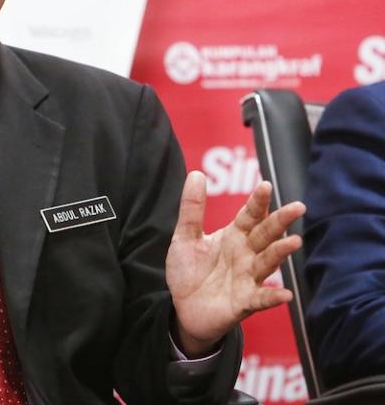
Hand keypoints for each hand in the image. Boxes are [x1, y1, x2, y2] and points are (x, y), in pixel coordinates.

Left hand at [165, 171, 305, 356]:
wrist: (183, 309)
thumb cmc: (190, 270)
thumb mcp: (185, 237)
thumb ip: (192, 209)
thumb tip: (196, 173)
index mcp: (234, 236)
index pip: (249, 215)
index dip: (258, 201)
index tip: (265, 185)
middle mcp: (246, 255)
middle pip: (266, 235)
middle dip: (280, 221)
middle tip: (298, 206)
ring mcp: (248, 278)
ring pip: (267, 262)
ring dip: (280, 253)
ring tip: (294, 241)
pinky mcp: (244, 302)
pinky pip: (261, 299)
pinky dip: (273, 296)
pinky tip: (285, 294)